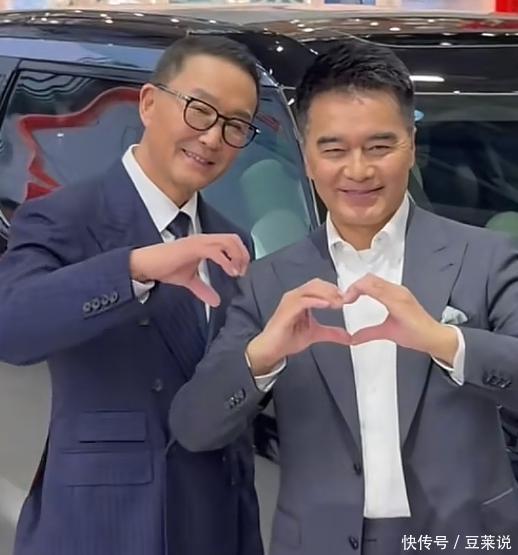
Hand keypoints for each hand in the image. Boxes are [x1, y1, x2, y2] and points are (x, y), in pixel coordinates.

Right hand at [130, 234, 249, 306]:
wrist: (147, 264)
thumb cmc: (165, 267)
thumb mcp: (189, 281)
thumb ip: (203, 289)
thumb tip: (216, 301)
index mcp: (205, 243)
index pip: (230, 241)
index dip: (240, 254)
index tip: (242, 271)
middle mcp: (204, 239)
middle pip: (233, 239)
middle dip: (243, 254)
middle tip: (243, 272)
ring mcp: (199, 242)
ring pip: (228, 242)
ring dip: (237, 256)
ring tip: (238, 272)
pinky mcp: (193, 248)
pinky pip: (216, 251)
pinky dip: (227, 261)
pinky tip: (230, 272)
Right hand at [246, 279, 350, 375]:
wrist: (271, 350)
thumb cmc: (286, 339)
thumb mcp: (315, 334)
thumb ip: (331, 333)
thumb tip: (348, 336)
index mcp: (301, 299)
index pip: (319, 286)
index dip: (333, 290)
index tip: (346, 298)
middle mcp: (295, 297)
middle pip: (316, 284)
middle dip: (332, 290)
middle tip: (344, 299)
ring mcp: (289, 302)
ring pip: (310, 289)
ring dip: (326, 294)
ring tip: (338, 302)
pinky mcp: (286, 310)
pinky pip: (303, 301)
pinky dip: (316, 301)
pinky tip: (326, 305)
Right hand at [342, 274, 457, 362]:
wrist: (434, 336)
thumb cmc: (417, 334)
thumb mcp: (389, 334)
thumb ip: (368, 334)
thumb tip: (352, 338)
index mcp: (395, 299)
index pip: (369, 285)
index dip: (353, 289)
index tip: (345, 300)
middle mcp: (397, 291)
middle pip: (370, 279)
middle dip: (354, 286)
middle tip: (345, 298)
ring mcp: (399, 290)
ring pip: (375, 279)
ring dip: (361, 285)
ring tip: (352, 296)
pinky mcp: (400, 293)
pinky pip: (380, 283)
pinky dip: (368, 286)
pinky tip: (364, 295)